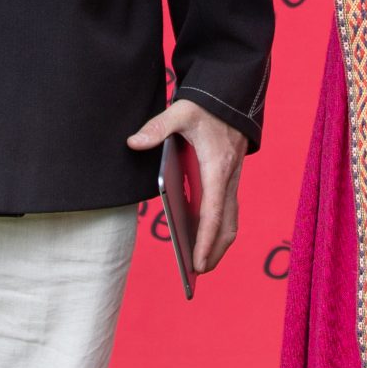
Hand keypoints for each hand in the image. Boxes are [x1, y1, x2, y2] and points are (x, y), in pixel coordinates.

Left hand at [127, 99, 246, 273]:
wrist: (231, 94)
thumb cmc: (206, 105)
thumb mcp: (180, 112)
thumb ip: (156, 128)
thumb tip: (133, 143)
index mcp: (217, 167)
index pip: (214, 212)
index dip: (206, 240)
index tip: (198, 263)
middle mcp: (229, 178)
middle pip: (228, 224)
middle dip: (216, 250)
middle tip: (198, 273)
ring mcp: (232, 179)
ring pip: (230, 219)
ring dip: (219, 242)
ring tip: (200, 263)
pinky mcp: (229, 178)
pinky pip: (227, 209)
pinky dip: (218, 228)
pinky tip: (200, 236)